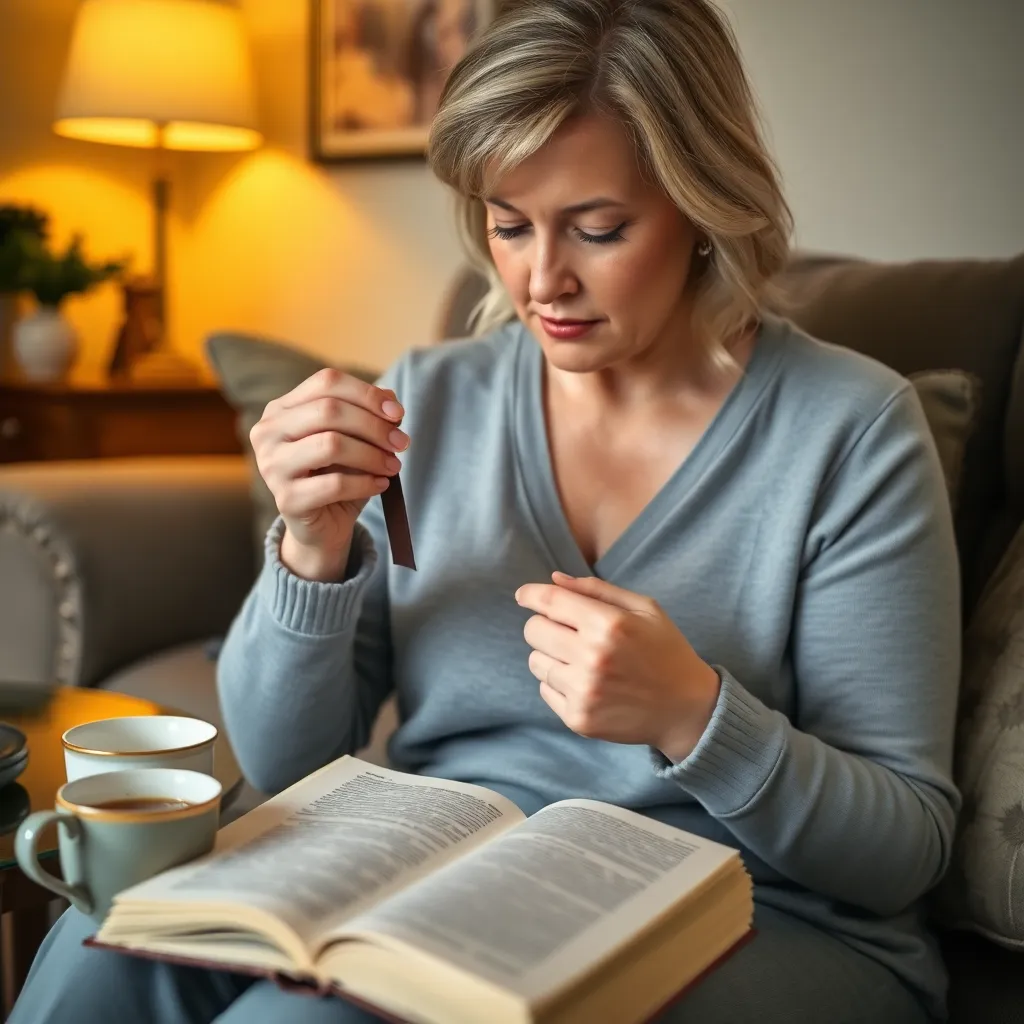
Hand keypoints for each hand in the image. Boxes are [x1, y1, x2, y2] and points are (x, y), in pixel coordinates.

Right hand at [250, 368, 408, 579]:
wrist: (323, 526)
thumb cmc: (338, 475)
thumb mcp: (355, 440)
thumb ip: (369, 414)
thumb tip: (391, 401)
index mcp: (281, 409)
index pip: (326, 382)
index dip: (366, 393)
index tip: (398, 414)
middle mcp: (268, 433)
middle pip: (329, 410)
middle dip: (374, 426)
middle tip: (401, 443)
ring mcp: (271, 466)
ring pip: (331, 445)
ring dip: (372, 454)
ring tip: (392, 465)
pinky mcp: (285, 500)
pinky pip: (335, 484)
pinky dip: (366, 483)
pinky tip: (381, 485)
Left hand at [516, 573, 720, 761]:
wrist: (686, 709)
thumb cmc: (664, 651)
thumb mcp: (643, 609)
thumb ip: (596, 589)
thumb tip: (554, 579)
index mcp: (608, 624)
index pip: (549, 601)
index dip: (530, 595)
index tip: (524, 596)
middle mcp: (592, 658)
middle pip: (533, 631)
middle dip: (545, 625)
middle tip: (568, 632)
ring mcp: (583, 692)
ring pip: (535, 661)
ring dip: (552, 656)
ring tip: (582, 660)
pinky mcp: (578, 719)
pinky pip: (544, 689)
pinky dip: (559, 683)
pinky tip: (587, 684)